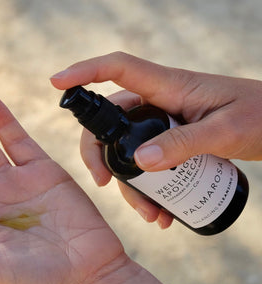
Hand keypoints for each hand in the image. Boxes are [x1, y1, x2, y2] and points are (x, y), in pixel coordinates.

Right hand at [51, 51, 261, 226]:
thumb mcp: (225, 132)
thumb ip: (183, 144)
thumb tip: (139, 162)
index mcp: (168, 87)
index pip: (117, 69)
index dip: (84, 71)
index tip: (56, 83)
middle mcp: (159, 102)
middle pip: (112, 121)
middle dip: (101, 154)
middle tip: (104, 184)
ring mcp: (164, 122)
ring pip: (128, 148)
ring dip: (130, 182)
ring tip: (151, 215)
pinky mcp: (172, 139)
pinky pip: (147, 161)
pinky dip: (148, 186)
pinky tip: (162, 212)